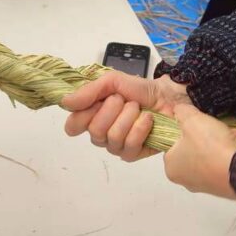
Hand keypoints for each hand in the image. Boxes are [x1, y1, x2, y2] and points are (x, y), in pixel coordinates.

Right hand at [62, 72, 190, 160]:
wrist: (171, 96)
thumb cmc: (141, 90)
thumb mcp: (113, 81)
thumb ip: (88, 91)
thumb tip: (65, 102)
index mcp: (92, 116)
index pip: (72, 126)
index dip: (83, 115)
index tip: (97, 102)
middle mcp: (102, 134)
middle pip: (93, 131)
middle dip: (112, 110)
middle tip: (123, 100)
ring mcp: (117, 146)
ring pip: (112, 138)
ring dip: (128, 117)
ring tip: (139, 108)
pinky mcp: (134, 154)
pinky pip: (129, 146)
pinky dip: (140, 128)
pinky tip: (148, 120)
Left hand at [163, 104, 235, 199]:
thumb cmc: (210, 146)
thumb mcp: (192, 120)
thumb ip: (182, 112)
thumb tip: (180, 110)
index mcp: (171, 167)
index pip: (173, 143)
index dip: (186, 130)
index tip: (198, 124)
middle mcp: (185, 180)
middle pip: (195, 148)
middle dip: (208, 136)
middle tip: (217, 130)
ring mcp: (205, 185)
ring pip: (212, 155)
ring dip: (223, 142)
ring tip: (231, 139)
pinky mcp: (223, 186)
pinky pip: (225, 163)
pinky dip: (232, 154)